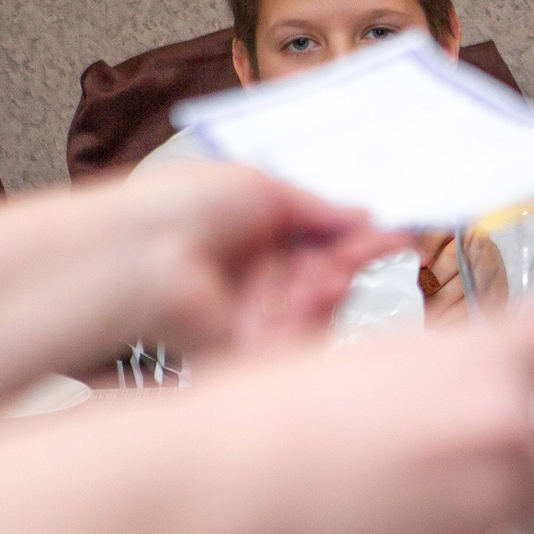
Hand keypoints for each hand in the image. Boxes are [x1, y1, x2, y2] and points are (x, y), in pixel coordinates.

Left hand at [102, 164, 405, 354]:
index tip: (395, 236)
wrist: (138, 255)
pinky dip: (309, 316)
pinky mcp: (251, 346)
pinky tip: (307, 296)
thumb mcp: (261, 187)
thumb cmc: (181, 207)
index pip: (323, 238)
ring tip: (322, 275)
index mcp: (257, 229)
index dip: (359, 237)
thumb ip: (317, 207)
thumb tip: (363, 216)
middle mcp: (258, 271)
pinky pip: (300, 338)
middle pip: (329, 273)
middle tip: (361, 252)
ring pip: (320, 305)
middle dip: (347, 261)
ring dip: (329, 286)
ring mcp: (255, 310)